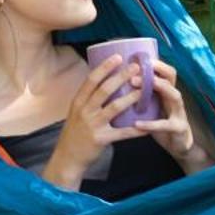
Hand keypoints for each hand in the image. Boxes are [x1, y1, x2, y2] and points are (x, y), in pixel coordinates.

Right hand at [41, 52, 144, 189]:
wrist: (67, 158)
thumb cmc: (74, 133)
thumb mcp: (76, 112)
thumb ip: (88, 98)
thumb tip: (104, 80)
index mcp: (78, 101)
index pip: (91, 80)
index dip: (105, 67)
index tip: (118, 56)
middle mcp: (84, 111)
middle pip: (104, 90)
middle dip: (121, 77)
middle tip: (136, 67)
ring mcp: (92, 125)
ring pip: (115, 108)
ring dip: (131, 97)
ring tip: (144, 89)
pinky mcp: (101, 139)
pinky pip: (122, 133)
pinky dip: (135, 130)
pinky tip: (147, 126)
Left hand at [131, 58, 207, 170]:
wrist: (179, 146)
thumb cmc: (162, 123)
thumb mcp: (153, 106)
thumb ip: (142, 95)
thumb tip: (118, 81)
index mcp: (168, 91)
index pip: (165, 70)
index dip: (154, 62)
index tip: (136, 57)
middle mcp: (175, 98)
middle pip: (171, 77)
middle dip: (155, 71)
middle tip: (134, 71)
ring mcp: (180, 112)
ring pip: (174, 95)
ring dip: (158, 88)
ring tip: (137, 86)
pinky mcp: (179, 128)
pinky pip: (165, 125)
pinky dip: (151, 124)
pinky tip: (137, 124)